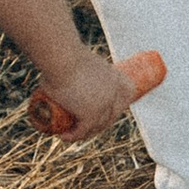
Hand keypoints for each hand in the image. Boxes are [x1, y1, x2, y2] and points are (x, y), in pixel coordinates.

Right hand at [28, 47, 165, 142]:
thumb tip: (61, 63)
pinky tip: (64, 136)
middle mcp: (113, 92)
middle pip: (112, 114)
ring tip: (70, 132)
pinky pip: (82, 131)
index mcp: (114, 76)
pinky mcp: (90, 115)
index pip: (127, 92)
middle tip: (82, 124)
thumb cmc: (62, 52)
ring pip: (97, 126)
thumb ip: (72, 63)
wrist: (60, 57)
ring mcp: (104, 105)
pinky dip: (73, 136)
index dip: (121, 103)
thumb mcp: (73, 57)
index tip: (108, 108)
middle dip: (100, 123)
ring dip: (85, 133)